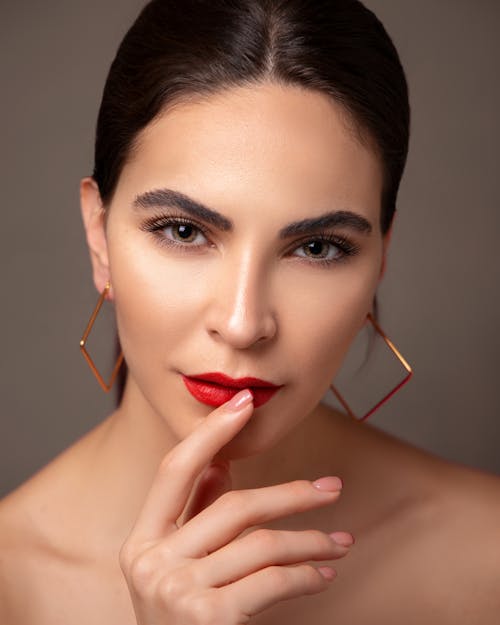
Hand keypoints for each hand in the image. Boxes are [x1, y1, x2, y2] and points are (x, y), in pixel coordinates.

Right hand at [119, 389, 350, 624]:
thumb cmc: (184, 624)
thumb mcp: (180, 569)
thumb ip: (196, 517)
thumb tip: (221, 463)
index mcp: (141, 542)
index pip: (174, 470)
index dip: (210, 432)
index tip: (245, 403)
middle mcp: (150, 562)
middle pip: (232, 504)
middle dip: (290, 494)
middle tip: (333, 486)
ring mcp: (175, 592)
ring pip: (260, 542)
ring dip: (309, 539)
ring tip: (339, 541)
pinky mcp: (208, 619)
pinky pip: (272, 580)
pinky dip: (307, 575)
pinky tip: (324, 574)